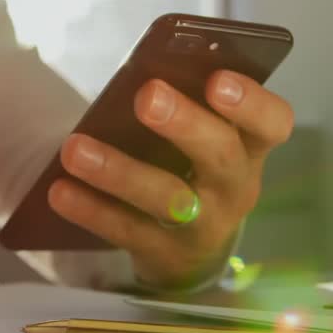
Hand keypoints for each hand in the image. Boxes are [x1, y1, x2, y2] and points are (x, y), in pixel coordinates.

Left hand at [48, 70, 293, 288]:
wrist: (191, 248)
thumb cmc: (192, 166)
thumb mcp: (201, 138)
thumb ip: (185, 106)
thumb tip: (141, 78)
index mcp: (250, 147)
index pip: (272, 123)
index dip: (251, 102)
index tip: (217, 78)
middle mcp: (235, 188)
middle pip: (221, 156)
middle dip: (185, 124)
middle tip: (147, 95)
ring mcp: (204, 226)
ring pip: (168, 199)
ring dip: (120, 171)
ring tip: (75, 148)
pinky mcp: (165, 254)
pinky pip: (126, 231)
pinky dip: (91, 209)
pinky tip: (59, 190)